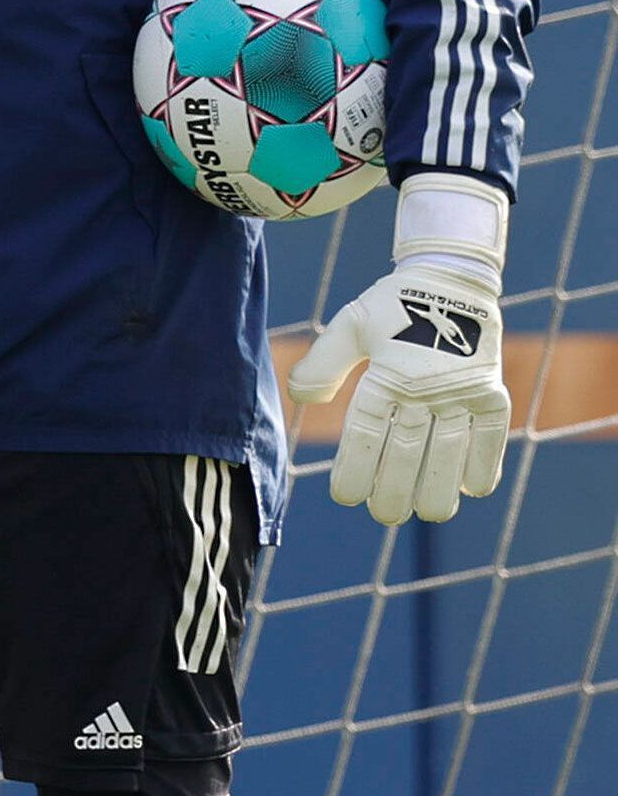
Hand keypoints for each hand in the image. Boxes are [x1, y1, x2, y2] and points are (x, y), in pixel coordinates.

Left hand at [296, 173, 511, 526]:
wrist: (450, 279)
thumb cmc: (391, 307)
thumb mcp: (349, 326)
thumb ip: (322, 363)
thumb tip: (302, 399)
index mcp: (386, 374)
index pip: (365, 433)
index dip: (355, 469)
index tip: (345, 497)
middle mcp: (426, 387)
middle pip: (407, 452)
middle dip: (394, 491)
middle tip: (384, 515)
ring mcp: (463, 391)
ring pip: (449, 452)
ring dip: (438, 488)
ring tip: (426, 513)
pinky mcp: (493, 391)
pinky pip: (491, 436)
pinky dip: (483, 463)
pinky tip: (470, 489)